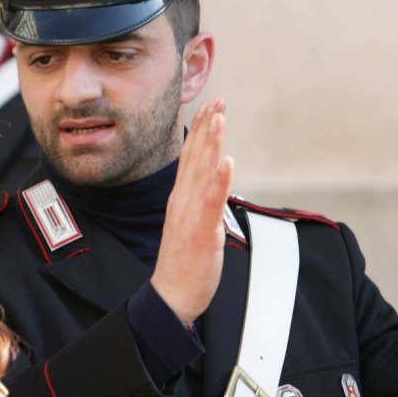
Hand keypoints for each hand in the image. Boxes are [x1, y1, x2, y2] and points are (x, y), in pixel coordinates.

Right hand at [151, 99, 234, 325]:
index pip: (191, 158)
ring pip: (202, 173)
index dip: (200, 130)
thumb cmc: (183, 265)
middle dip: (206, 127)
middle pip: (196, 157)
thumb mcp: (191, 225)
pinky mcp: (201, 232)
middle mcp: (183, 202)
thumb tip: (208, 185)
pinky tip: (226, 161)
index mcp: (181, 199)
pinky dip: (219, 180)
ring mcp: (191, 216)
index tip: (208, 106)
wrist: (171, 297)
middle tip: (216, 100)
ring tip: (219, 117)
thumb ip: (199, 203)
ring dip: (211, 143)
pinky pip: (211, 202)